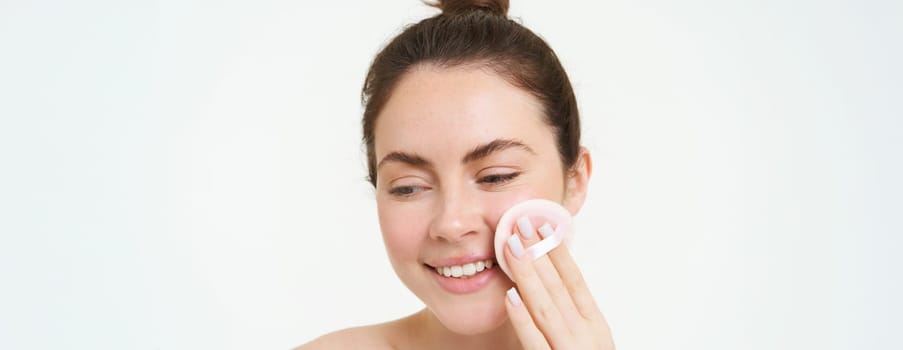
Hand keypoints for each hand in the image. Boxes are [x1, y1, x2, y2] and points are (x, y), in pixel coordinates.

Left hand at [503, 221, 614, 348]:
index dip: (558, 253)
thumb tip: (551, 281)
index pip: (575, 280)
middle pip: (558, 287)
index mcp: (595, 324)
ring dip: (527, 275)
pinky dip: (523, 318)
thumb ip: (574, 316)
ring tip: (512, 248)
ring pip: (544, 307)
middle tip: (521, 224)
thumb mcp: (591, 339)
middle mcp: (584, 334)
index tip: (544, 227)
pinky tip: (510, 296)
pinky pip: (534, 342)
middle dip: (538, 253)